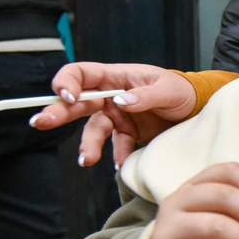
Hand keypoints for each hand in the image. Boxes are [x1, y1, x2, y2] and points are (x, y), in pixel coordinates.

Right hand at [31, 62, 198, 167]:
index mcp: (117, 77)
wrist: (197, 111)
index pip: (81, 73)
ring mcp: (117, 117)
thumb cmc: (182, 91)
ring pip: (94, 130)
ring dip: (88, 144)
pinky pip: (116, 147)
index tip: (68, 96)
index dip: (67, 82)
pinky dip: (116, 156)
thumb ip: (145, 96)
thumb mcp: (169, 90)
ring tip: (87, 159)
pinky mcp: (127, 134)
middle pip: (77, 103)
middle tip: (40, 123)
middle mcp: (111, 96)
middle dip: (58, 112)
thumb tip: (120, 101)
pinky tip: (119, 164)